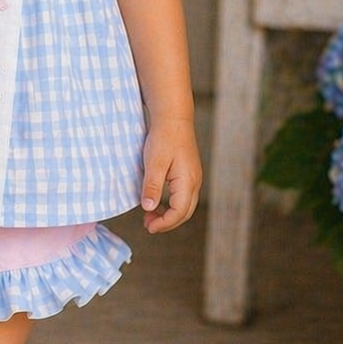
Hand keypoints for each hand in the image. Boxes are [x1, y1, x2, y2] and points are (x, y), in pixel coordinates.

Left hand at [139, 116, 201, 233]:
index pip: (179, 212)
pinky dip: (171, 205)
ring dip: (169, 214)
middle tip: (147, 224)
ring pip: (185, 206)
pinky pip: (183, 196)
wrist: (173, 117)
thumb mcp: (154, 162)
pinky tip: (157, 202)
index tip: (148, 226)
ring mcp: (193, 177)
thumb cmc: (163, 137)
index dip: (164, 223)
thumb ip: (152, 186)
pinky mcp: (189, 173)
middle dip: (167, 223)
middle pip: (185, 213)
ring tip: (150, 215)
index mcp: (188, 181)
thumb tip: (149, 208)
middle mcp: (195, 182)